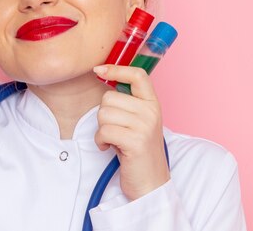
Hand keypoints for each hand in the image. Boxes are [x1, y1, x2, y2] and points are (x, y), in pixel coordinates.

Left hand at [92, 65, 169, 200]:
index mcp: (153, 103)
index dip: (116, 69)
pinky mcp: (135, 141)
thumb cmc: (138, 151)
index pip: (137, 75)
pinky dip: (100, 141)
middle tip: (115, 130)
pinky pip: (104, 131)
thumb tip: (104, 75)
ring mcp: (145, 126)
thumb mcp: (139, 121)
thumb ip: (128, 102)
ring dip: (101, 130)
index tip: (99, 69)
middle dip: (103, 115)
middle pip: (109, 97)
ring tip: (114, 140)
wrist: (151, 183)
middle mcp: (151, 112)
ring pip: (103, 114)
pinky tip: (109, 148)